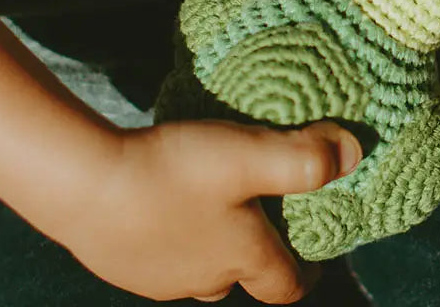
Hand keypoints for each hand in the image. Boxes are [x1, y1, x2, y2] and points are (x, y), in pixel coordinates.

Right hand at [60, 119, 361, 302]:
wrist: (85, 188)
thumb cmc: (173, 173)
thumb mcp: (246, 155)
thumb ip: (303, 158)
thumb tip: (354, 154)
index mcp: (243, 258)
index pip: (286, 286)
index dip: (304, 273)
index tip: (313, 255)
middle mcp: (204, 279)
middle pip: (239, 277)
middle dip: (253, 253)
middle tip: (256, 213)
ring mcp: (159, 278)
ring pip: (196, 268)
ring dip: (207, 243)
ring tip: (206, 203)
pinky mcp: (121, 263)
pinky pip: (157, 255)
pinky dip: (167, 234)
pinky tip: (157, 200)